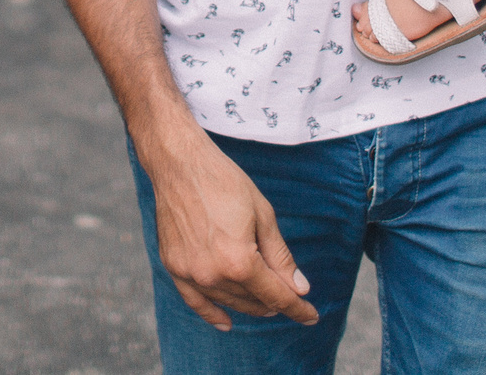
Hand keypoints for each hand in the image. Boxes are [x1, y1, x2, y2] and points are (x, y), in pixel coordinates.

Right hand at [138, 128, 316, 328]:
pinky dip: (212, 314)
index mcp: (240, 261)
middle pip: (253, 301)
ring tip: (264, 301)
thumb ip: (281, 257)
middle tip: (290, 295)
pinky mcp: (174, 267)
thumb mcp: (263, 215)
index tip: (311, 316)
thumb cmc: (224, 182)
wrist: (179, 163)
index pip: (276, 296)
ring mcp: (190, 273)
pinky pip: (195, 301)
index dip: (298, 308)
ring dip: (249, 304)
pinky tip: (226, 322)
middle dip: (275, 302)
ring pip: (228, 302)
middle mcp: (213, 274)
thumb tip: (299, 288)